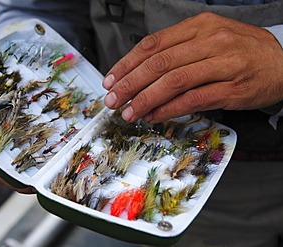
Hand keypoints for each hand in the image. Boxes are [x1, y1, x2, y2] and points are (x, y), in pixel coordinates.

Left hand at [102, 12, 282, 123]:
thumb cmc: (242, 51)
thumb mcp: (210, 38)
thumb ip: (178, 50)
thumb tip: (142, 73)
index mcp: (200, 26)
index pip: (153, 44)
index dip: (127, 63)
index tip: (112, 78)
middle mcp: (210, 41)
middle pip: (158, 63)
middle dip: (130, 84)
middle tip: (114, 98)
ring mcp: (222, 65)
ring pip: (173, 82)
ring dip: (145, 99)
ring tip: (129, 112)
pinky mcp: (231, 89)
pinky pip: (193, 100)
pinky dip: (169, 109)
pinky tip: (154, 115)